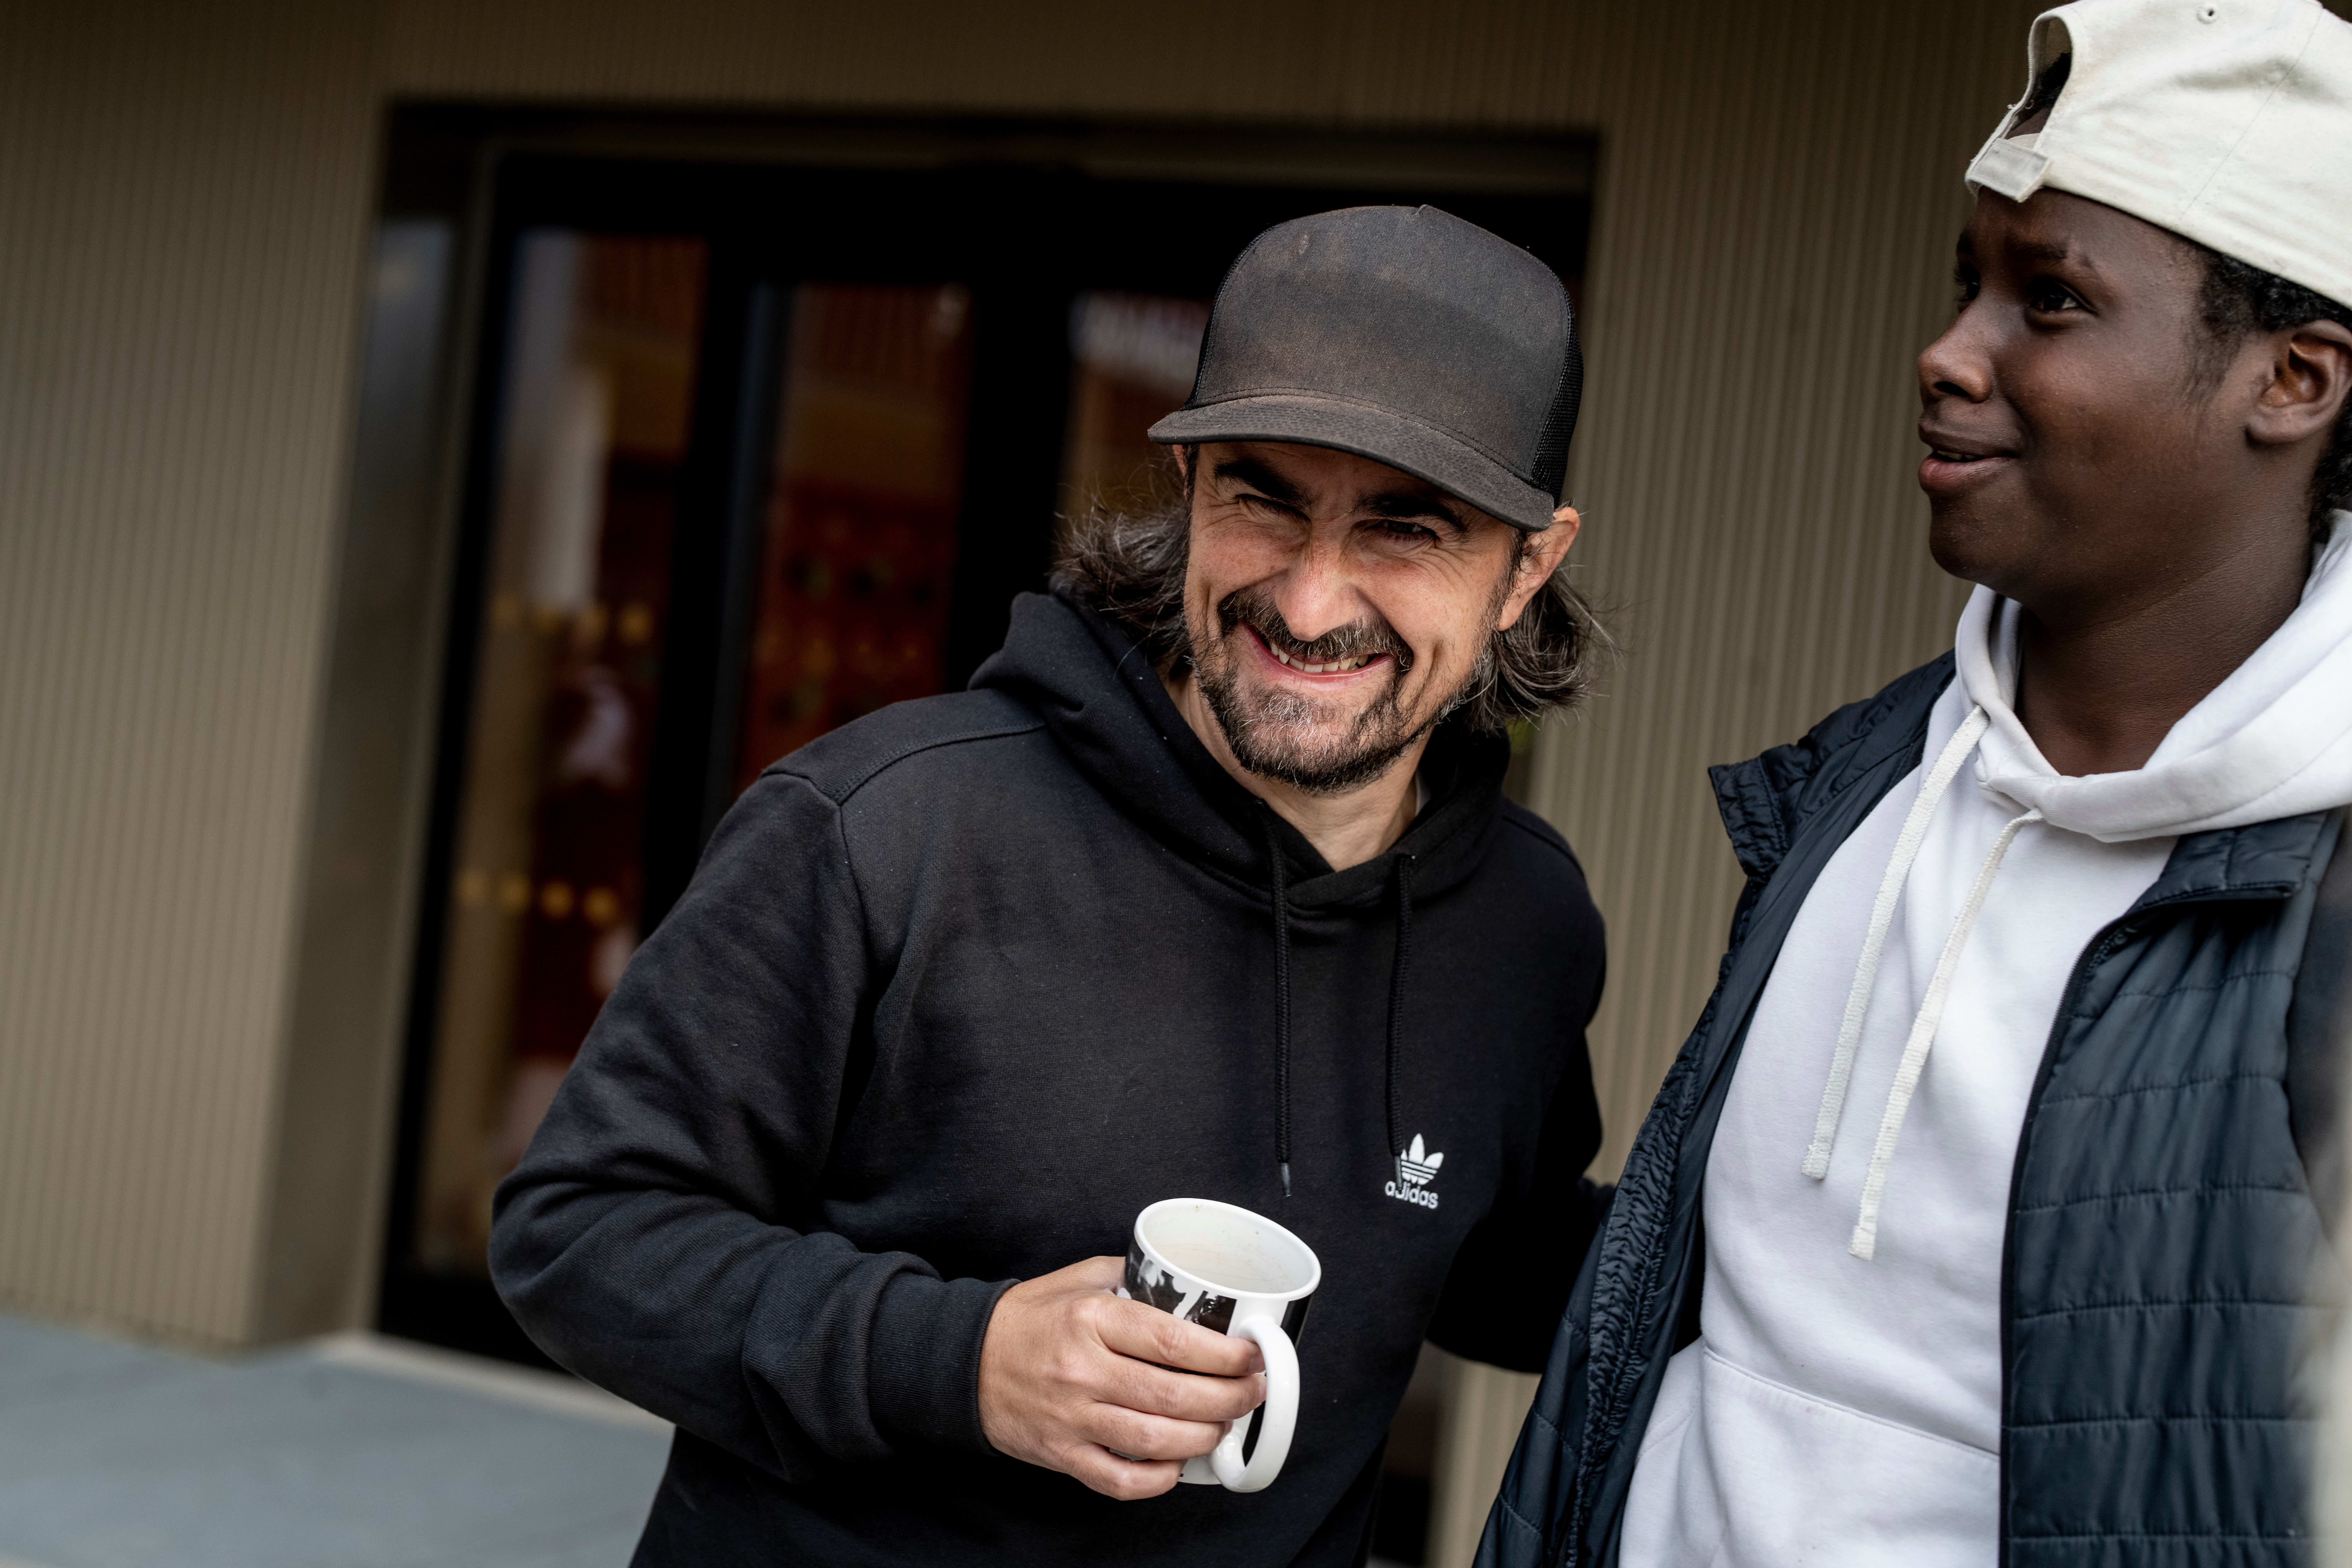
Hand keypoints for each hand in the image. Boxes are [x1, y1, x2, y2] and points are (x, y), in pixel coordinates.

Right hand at [977, 1255, 1264, 1498]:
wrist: (964, 1361)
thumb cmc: (1029, 1318)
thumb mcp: (1079, 1278)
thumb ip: (1133, 1274)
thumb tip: (1189, 1283)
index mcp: (1092, 1318)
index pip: (1174, 1340)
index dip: (1225, 1354)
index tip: (1252, 1355)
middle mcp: (1083, 1369)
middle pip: (1175, 1393)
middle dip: (1230, 1398)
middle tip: (1252, 1393)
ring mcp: (1071, 1417)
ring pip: (1155, 1439)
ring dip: (1203, 1437)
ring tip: (1224, 1425)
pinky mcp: (1060, 1454)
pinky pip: (1119, 1479)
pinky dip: (1158, 1479)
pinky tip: (1178, 1464)